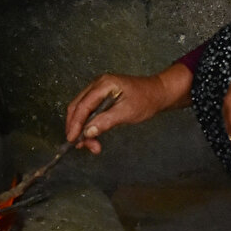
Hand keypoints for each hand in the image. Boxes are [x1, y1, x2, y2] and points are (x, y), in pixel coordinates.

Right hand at [65, 64, 191, 153]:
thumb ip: (106, 121)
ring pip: (81, 110)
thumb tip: (88, 132)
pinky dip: (88, 123)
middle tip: (82, 145)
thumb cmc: (146, 100)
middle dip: (77, 127)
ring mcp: (98, 89)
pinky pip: (89, 110)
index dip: (75, 124)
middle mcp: (97, 84)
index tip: (73, 139)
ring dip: (82, 128)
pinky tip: (92, 135)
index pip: (82, 106)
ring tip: (91, 145)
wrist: (158, 93)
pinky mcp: (101, 96)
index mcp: (104, 84)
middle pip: (77, 107)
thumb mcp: (127, 113)